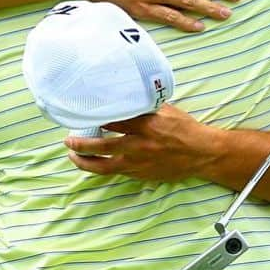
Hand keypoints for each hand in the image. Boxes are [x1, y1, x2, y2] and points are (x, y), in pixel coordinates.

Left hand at [64, 104, 220, 181]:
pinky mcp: (140, 174)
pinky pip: (115, 172)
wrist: (202, 154)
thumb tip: (125, 95)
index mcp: (146, 124)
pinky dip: (101, 168)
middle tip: (68, 139)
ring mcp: (138, 162)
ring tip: (72, 155)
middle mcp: (139, 144)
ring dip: (84, 161)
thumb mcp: (166, 109)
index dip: (94, 117)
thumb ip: (145, 105)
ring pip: (104, 165)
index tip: (80, 113)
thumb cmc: (185, 129)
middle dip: (81, 143)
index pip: (112, 120)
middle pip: (101, 144)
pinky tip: (92, 164)